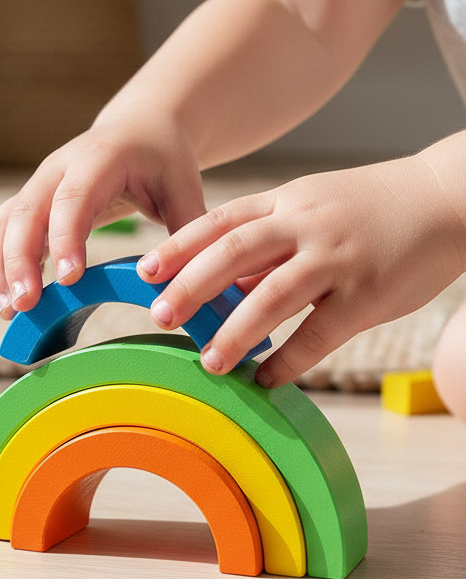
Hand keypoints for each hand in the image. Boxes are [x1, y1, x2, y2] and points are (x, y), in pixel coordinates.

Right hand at [0, 118, 206, 319]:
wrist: (138, 128)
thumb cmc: (163, 160)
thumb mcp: (183, 189)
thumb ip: (186, 234)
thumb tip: (187, 286)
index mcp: (99, 159)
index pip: (74, 199)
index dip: (67, 237)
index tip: (68, 279)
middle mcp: (58, 169)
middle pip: (26, 212)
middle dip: (19, 260)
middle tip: (25, 305)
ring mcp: (37, 184)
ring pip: (4, 223)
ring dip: (0, 267)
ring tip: (9, 312)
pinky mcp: (28, 202)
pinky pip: (1, 231)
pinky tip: (8, 301)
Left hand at [136, 155, 465, 386]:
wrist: (449, 198)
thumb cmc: (368, 208)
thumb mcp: (310, 207)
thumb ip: (265, 240)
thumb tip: (215, 283)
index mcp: (285, 201)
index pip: (219, 221)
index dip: (178, 246)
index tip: (144, 271)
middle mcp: (305, 224)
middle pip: (233, 253)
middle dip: (190, 286)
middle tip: (160, 316)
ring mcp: (337, 258)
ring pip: (272, 295)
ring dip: (234, 331)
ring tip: (208, 361)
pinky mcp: (368, 294)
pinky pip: (320, 334)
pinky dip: (289, 361)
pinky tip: (265, 379)